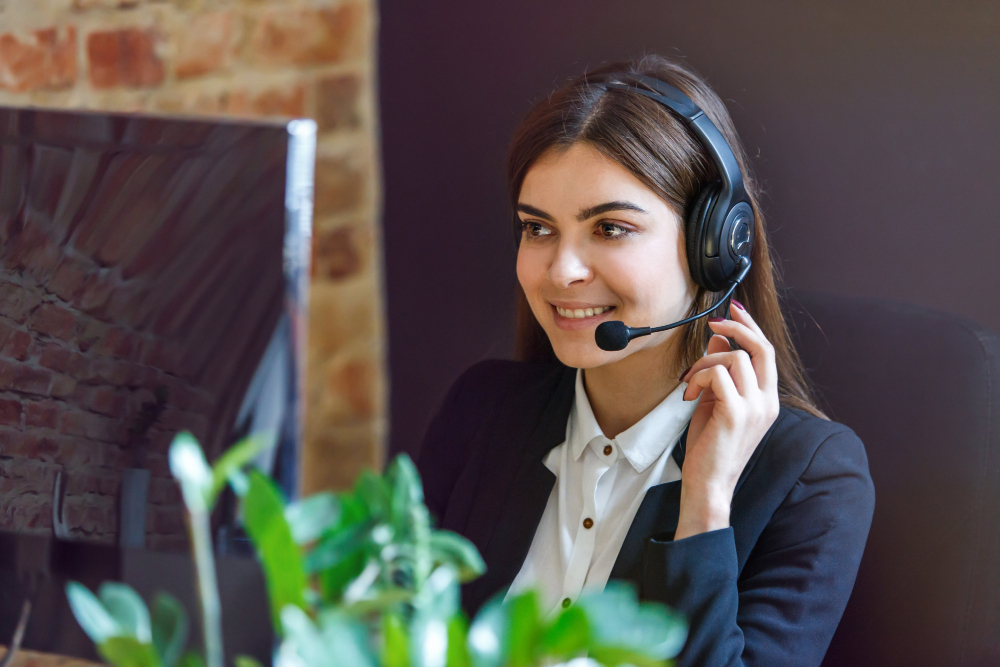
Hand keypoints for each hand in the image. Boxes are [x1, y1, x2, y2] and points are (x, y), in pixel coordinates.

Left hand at [673, 301, 779, 539]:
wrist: (709, 485)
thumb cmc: (710, 448)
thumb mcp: (716, 402)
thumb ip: (721, 371)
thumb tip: (719, 337)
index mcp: (767, 400)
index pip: (766, 353)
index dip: (750, 327)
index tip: (732, 311)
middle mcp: (767, 402)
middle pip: (760, 347)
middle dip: (736, 327)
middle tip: (713, 322)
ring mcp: (754, 407)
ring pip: (733, 357)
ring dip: (705, 361)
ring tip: (690, 382)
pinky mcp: (735, 413)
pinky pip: (717, 374)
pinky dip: (698, 377)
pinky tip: (689, 394)